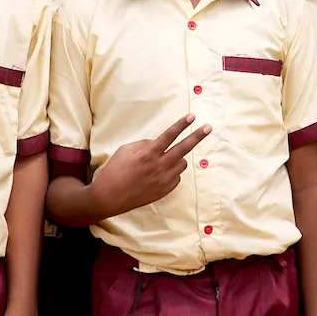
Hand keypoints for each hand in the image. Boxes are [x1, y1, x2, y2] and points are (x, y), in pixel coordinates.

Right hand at [89, 114, 210, 218]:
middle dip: (197, 136)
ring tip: (166, 159)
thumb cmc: (114, 171)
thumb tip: (158, 143)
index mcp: (148, 154)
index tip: (192, 116)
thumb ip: (145, 144)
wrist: (108, 198)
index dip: (181, 125)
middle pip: (183, 149)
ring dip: (178, 158)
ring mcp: (162, 180)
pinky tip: (160, 173)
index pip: (168, 136)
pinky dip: (172, 172)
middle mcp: (158, 167)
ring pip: (182, 164)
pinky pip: (176, 177)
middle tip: (208, 127)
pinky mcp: (163, 191)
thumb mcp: (125, 151)